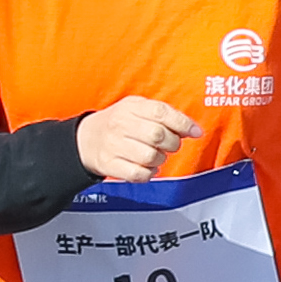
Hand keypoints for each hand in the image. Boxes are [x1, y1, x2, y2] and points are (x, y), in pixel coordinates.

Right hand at [73, 94, 197, 184]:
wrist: (86, 139)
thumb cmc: (119, 124)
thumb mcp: (137, 108)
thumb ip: (165, 114)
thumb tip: (194, 129)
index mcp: (130, 107)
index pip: (161, 112)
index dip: (182, 123)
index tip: (195, 132)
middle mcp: (120, 125)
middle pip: (158, 135)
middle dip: (172, 143)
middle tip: (170, 144)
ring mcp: (113, 145)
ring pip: (150, 156)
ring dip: (160, 159)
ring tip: (156, 155)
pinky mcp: (109, 164)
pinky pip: (138, 174)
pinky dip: (149, 173)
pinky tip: (147, 167)